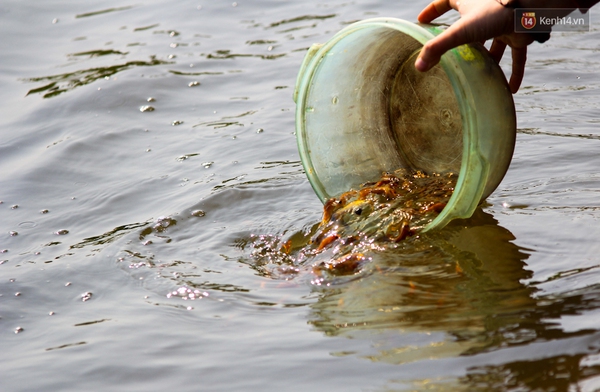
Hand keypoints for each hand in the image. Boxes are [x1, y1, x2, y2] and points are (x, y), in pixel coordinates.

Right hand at [415, 0, 535, 92]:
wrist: (530, 9)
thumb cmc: (493, 13)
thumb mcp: (460, 31)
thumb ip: (438, 48)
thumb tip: (419, 66)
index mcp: (469, 2)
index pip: (446, 1)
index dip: (433, 10)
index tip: (423, 20)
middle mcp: (485, 11)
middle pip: (468, 26)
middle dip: (461, 42)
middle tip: (450, 56)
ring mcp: (503, 24)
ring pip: (493, 43)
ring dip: (488, 59)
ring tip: (479, 76)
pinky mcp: (519, 35)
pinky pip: (516, 56)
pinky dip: (515, 72)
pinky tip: (510, 89)